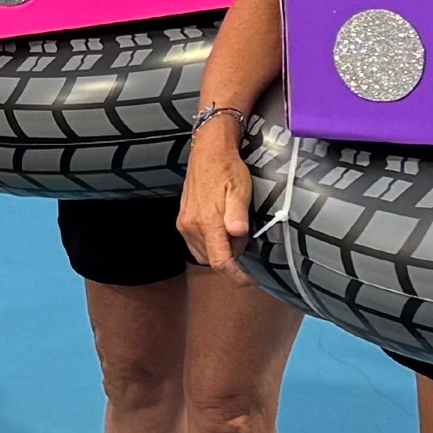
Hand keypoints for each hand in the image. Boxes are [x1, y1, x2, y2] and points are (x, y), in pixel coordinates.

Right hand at [178, 126, 252, 276]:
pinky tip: (221, 232)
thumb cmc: (227, 169)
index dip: (235, 276)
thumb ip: (238, 213)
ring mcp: (185, 225)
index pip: (220, 262)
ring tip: (235, 237)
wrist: (208, 152)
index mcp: (207, 223)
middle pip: (211, 260)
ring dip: (219, 253)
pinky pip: (195, 244)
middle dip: (230, 260)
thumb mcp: (240, 189)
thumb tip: (238, 232)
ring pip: (203, 254)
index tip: (249, 280)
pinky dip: (210, 245)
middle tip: (247, 245)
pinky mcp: (182, 220)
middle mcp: (191, 227)